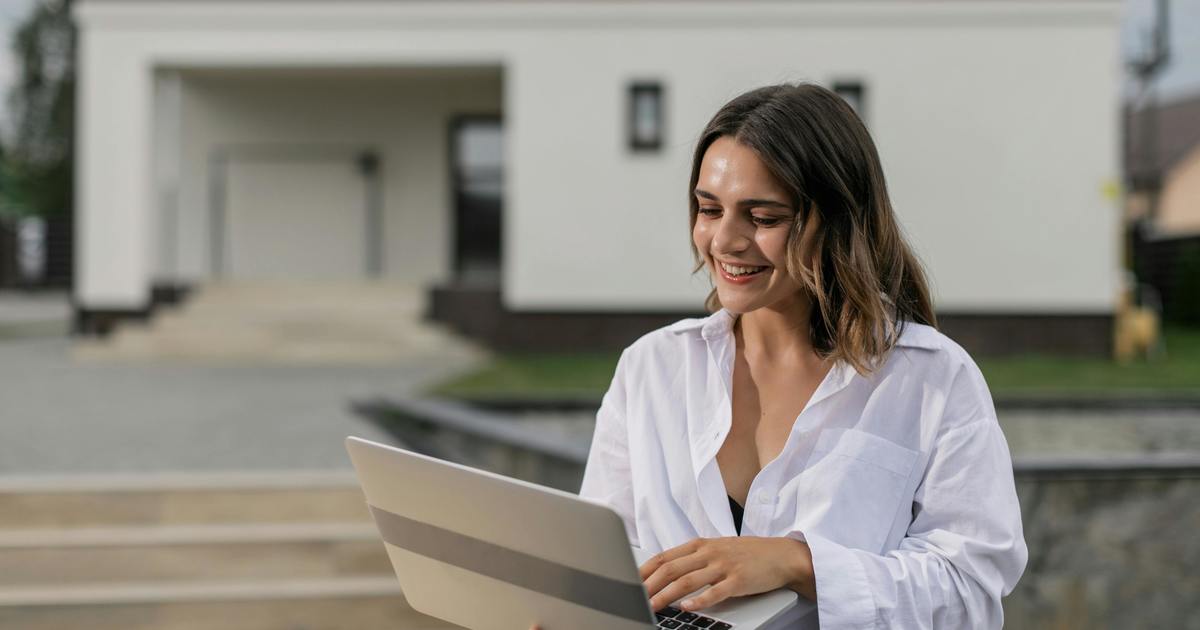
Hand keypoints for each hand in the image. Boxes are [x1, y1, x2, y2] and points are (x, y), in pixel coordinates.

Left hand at [639, 536, 814, 611]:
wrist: (781, 555)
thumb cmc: (747, 554)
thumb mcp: (716, 549)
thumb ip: (693, 558)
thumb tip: (665, 572)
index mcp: (700, 545)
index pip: (665, 557)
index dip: (645, 570)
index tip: (629, 581)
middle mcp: (709, 553)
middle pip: (671, 568)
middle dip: (649, 585)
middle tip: (634, 597)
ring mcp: (723, 566)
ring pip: (688, 580)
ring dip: (666, 594)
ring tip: (652, 605)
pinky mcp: (738, 581)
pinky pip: (716, 592)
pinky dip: (699, 600)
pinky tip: (688, 607)